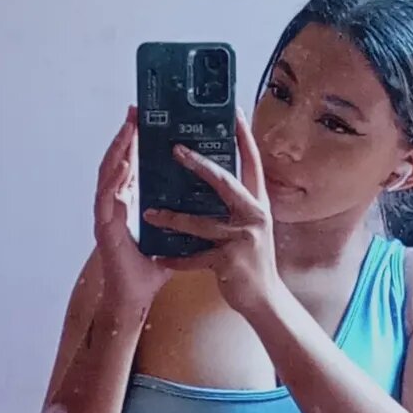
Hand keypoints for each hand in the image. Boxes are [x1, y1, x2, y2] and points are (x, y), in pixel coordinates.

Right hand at [94, 106, 172, 313]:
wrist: (134, 299)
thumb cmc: (149, 270)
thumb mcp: (172, 237)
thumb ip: (184, 219)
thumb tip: (210, 203)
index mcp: (131, 205)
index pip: (132, 166)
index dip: (136, 142)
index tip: (145, 119)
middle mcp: (116, 206)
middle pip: (117, 164)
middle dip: (125, 137)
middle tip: (134, 111)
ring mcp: (107, 217)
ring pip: (108, 176)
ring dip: (117, 151)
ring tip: (128, 130)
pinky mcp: (104, 230)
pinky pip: (107, 201)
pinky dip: (114, 181)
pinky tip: (122, 165)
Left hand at [142, 108, 281, 318]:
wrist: (265, 300)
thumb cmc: (252, 263)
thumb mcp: (251, 229)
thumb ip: (238, 207)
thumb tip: (218, 182)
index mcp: (258, 205)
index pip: (252, 164)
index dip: (243, 138)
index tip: (232, 112)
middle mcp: (254, 217)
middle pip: (224, 183)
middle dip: (198, 164)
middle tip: (174, 149)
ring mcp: (243, 239)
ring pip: (200, 223)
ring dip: (171, 218)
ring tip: (148, 212)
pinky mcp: (230, 262)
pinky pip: (195, 257)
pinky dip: (175, 259)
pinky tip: (159, 258)